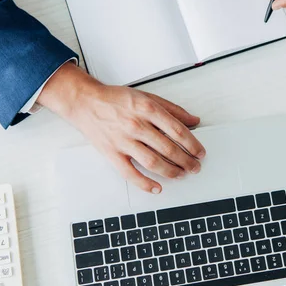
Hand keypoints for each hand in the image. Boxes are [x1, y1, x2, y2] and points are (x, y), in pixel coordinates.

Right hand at [37, 64, 205, 193]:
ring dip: (171, 172)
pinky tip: (157, 188)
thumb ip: (172, 109)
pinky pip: (130, 173)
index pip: (178, 130)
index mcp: (148, 109)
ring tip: (182, 175)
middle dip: (186, 161)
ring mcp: (124, 141)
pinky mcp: (112, 153)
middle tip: (195, 167)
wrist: (86, 102)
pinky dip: (145, 183)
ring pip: (153, 162)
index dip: (193, 144)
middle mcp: (136, 125)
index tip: (200, 153)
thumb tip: (194, 120)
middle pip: (168, 149)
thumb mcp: (147, 97)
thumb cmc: (116, 99)